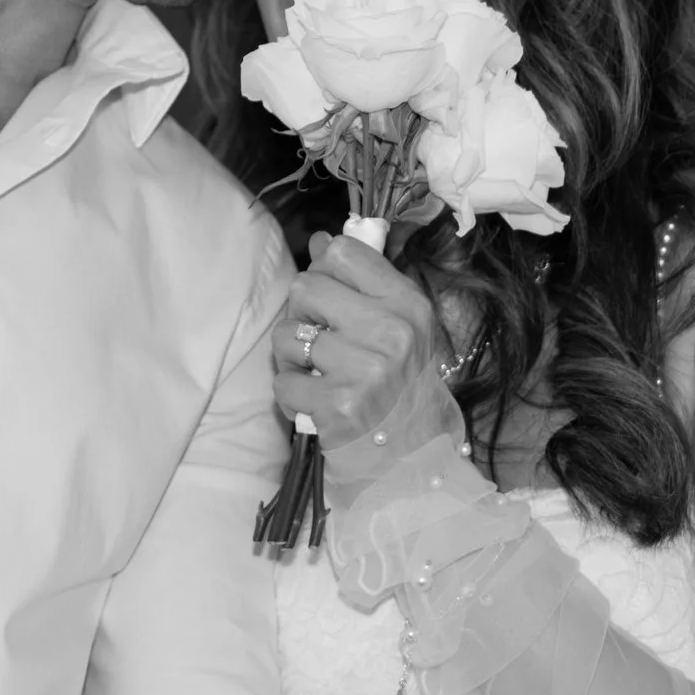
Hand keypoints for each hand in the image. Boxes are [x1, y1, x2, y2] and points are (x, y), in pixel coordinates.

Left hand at [270, 230, 462, 470]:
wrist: (411, 453)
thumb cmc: (398, 382)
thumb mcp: (397, 325)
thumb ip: (361, 280)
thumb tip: (320, 241)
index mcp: (407, 304)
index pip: (342, 253)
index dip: (323, 272)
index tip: (330, 299)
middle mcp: (391, 333)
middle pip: (305, 287)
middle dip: (301, 314)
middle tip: (318, 340)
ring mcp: (365, 371)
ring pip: (286, 335)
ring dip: (290, 356)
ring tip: (315, 371)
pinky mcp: (337, 406)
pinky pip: (283, 381)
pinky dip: (291, 392)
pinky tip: (315, 399)